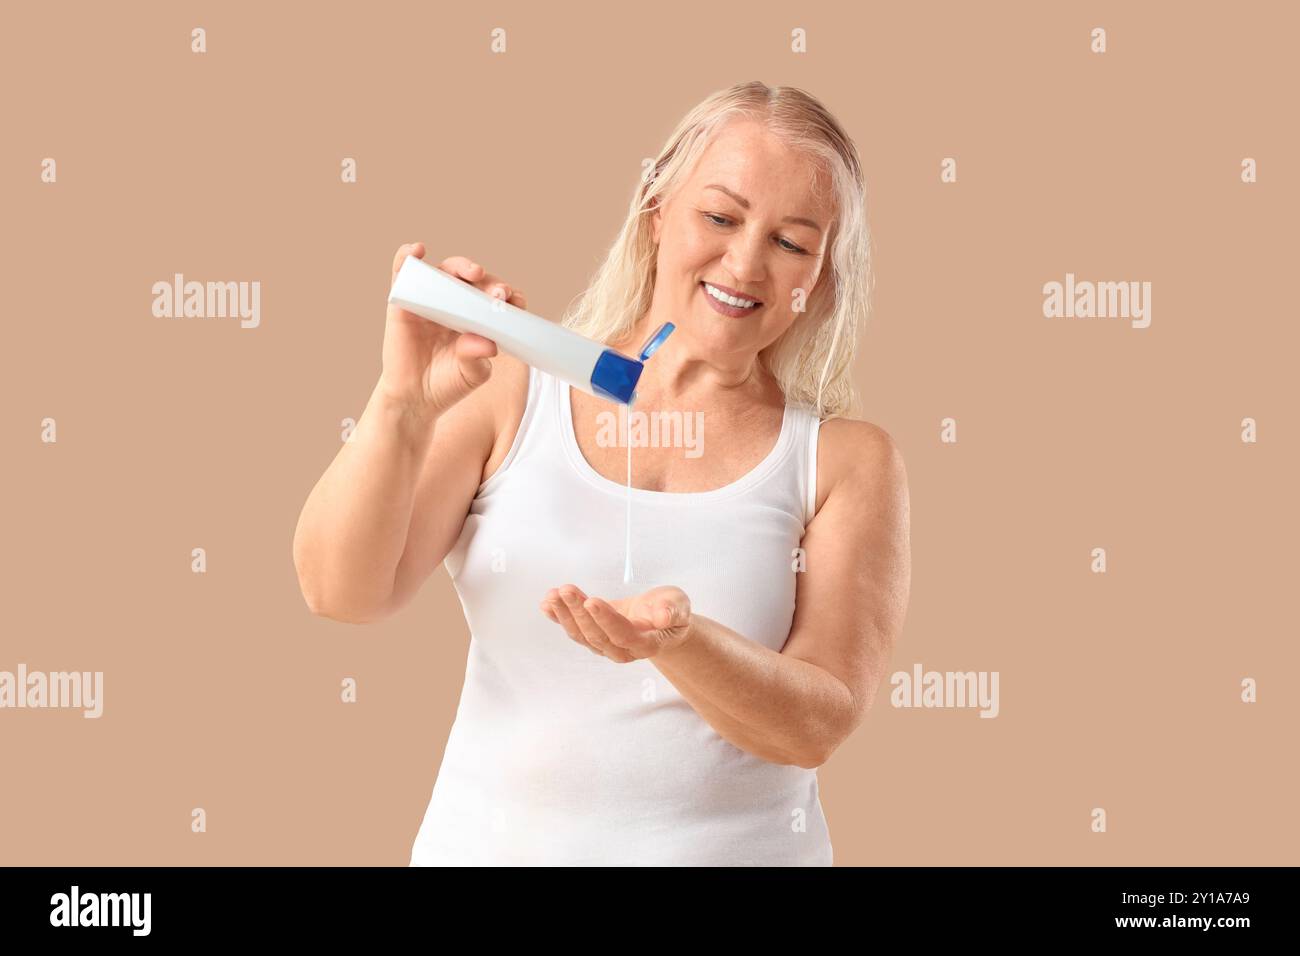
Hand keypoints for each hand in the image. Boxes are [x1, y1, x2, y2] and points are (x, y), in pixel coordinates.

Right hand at [377, 243, 529, 416]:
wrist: (415, 399)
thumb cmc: (448, 384)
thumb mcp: (472, 373)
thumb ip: (478, 358)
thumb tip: (487, 343)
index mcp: (478, 317)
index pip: (496, 297)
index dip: (508, 295)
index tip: (514, 300)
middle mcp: (455, 304)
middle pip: (474, 280)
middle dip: (489, 281)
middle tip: (498, 292)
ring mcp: (430, 299)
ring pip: (445, 271)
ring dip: (461, 266)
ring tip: (473, 272)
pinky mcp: (403, 301)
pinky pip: (404, 271)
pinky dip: (407, 256)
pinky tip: (417, 250)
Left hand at [539, 584, 692, 661]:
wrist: (659, 619)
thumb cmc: (671, 611)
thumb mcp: (679, 606)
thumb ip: (673, 611)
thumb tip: (664, 617)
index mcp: (645, 644)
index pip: (622, 635)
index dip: (606, 620)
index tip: (592, 600)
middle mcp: (622, 650)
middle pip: (596, 636)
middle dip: (579, 612)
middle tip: (566, 590)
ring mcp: (605, 645)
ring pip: (581, 635)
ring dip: (565, 614)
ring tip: (554, 594)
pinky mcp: (593, 635)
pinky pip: (573, 629)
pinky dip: (558, 617)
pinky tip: (546, 604)